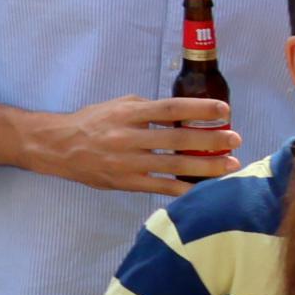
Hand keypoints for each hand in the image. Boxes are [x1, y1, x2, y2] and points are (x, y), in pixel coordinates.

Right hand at [26, 96, 238, 195]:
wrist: (58, 147)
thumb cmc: (91, 122)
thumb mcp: (117, 106)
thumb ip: (147, 109)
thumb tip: (182, 114)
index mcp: (127, 114)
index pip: (170, 108)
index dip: (199, 109)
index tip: (224, 110)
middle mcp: (128, 137)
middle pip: (177, 139)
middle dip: (211, 140)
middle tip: (235, 139)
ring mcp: (128, 162)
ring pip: (174, 165)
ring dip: (207, 166)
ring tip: (231, 164)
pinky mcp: (127, 182)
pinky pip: (162, 187)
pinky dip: (185, 188)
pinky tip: (205, 189)